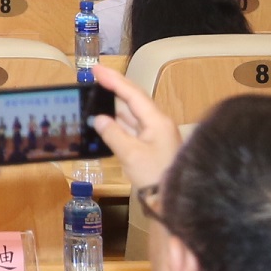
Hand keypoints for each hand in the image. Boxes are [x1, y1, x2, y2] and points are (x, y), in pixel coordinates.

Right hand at [89, 62, 182, 189]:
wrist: (175, 201)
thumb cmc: (156, 176)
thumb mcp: (131, 155)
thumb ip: (113, 134)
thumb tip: (99, 119)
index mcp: (156, 121)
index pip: (132, 94)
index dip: (113, 80)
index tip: (96, 69)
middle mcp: (157, 124)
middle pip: (133, 100)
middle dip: (114, 87)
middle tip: (95, 76)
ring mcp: (155, 135)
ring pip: (132, 114)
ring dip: (114, 104)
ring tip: (96, 95)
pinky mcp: (151, 146)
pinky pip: (132, 128)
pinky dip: (117, 122)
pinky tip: (105, 120)